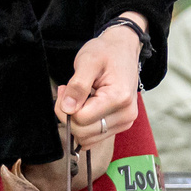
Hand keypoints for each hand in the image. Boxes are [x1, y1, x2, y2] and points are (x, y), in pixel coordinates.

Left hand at [56, 18, 146, 150]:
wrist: (123, 50)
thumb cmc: (106, 52)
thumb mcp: (88, 61)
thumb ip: (77, 85)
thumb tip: (67, 109)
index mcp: (119, 98)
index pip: (81, 119)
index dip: (65, 107)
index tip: (64, 89)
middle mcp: (125, 115)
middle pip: (83, 133)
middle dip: (68, 115)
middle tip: (68, 93)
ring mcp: (124, 122)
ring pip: (87, 139)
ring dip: (75, 122)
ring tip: (78, 99)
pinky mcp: (120, 126)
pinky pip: (94, 138)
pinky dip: (84, 126)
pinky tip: (85, 108)